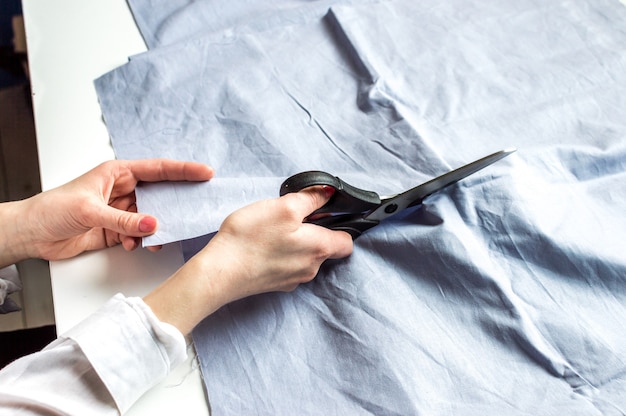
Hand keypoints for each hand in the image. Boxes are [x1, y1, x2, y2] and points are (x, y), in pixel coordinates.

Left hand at [3, 159, 212, 263]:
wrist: (31, 234)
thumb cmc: (52, 209)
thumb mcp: (89, 211)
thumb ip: (123, 220)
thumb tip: (152, 225)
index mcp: (117, 173)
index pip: (158, 169)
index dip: (183, 170)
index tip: (205, 173)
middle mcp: (122, 190)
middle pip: (160, 193)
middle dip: (174, 204)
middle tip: (192, 209)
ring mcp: (121, 211)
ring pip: (151, 218)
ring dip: (156, 229)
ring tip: (156, 238)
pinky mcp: (117, 230)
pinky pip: (140, 235)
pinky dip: (141, 242)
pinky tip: (134, 245)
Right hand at [144, 186, 353, 334]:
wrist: (219, 273)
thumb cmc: (252, 238)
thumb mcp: (284, 207)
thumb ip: (310, 199)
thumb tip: (328, 193)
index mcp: (320, 248)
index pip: (347, 242)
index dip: (342, 226)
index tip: (327, 214)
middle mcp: (311, 269)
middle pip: (324, 248)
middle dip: (314, 232)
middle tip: (291, 217)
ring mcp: (293, 280)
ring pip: (304, 257)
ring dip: (295, 243)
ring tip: (273, 230)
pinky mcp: (274, 285)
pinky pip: (286, 266)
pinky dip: (280, 255)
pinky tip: (263, 246)